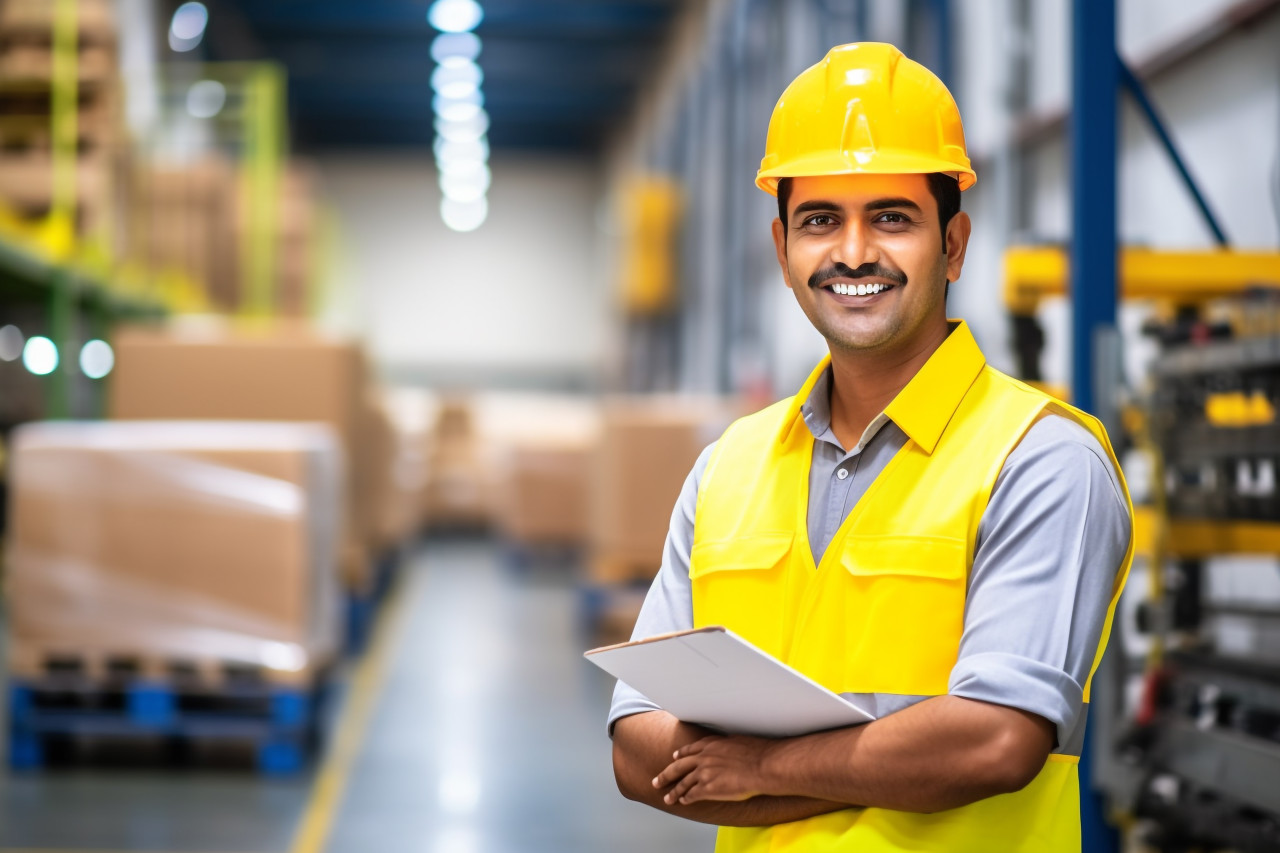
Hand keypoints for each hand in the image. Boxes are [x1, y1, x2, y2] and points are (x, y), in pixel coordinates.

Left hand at [651, 734, 776, 804]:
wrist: (763, 765)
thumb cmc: (758, 752)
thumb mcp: (738, 741)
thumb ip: (727, 745)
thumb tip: (730, 749)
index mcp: (711, 744)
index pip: (690, 749)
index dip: (680, 754)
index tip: (674, 757)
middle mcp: (704, 757)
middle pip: (678, 766)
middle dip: (666, 774)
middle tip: (657, 780)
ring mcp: (704, 773)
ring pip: (683, 783)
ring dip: (674, 791)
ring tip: (667, 797)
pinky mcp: (709, 788)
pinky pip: (692, 794)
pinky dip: (686, 798)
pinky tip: (683, 802)